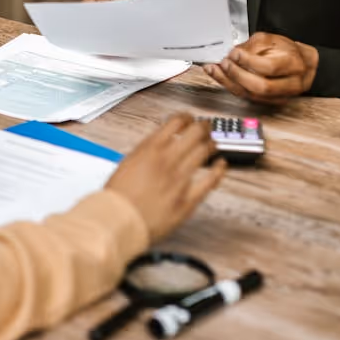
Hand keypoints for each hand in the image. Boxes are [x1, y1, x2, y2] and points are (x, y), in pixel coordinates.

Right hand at [104, 113, 225, 242]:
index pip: (175, 122)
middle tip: (206, 127)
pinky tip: (221, 165)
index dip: (186, 118)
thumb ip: (145, 152)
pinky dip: (219, 169)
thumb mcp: (127, 162)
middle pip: (195, 132)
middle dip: (203, 127)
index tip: (189, 119)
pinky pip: (210, 180)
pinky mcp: (188, 199)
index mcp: (150, 148)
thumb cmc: (118, 197)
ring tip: (213, 143)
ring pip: (204, 151)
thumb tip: (158, 146)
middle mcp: (167, 159)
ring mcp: (180, 178)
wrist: (118, 221)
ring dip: (211, 144)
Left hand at [203, 32, 318, 103]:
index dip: (248, 61)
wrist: (302, 64)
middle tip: (224, 63)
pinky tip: (221, 78)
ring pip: (252, 95)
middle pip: (261, 87)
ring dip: (229, 83)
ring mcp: (281, 96)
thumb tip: (233, 54)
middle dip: (238, 75)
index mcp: (293, 64)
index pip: (269, 67)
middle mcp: (290, 84)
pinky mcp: (271, 102)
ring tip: (215, 70)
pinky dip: (232, 88)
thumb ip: (252, 46)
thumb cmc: (286, 51)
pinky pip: (248, 98)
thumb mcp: (271, 39)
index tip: (234, 53)